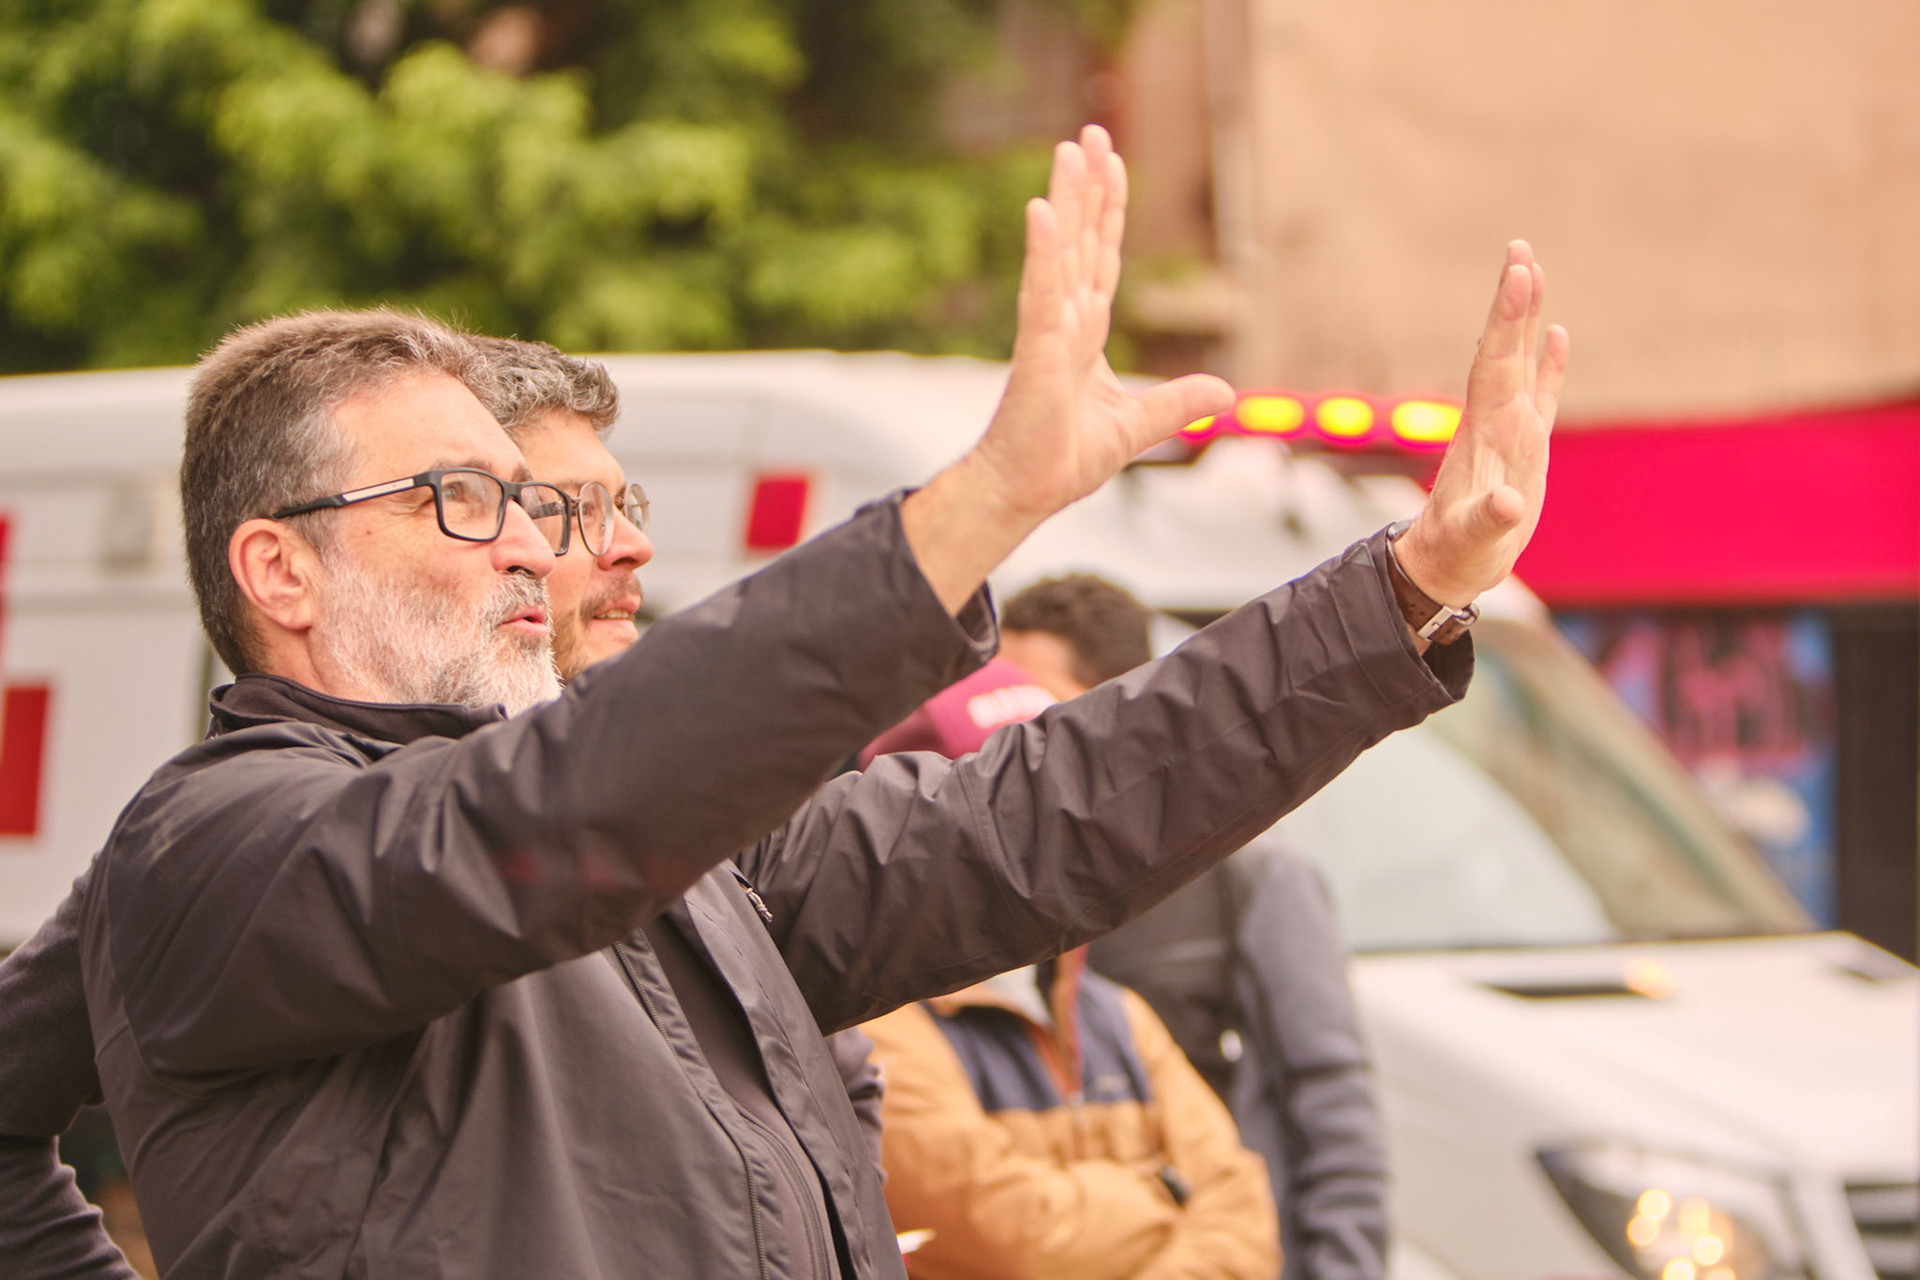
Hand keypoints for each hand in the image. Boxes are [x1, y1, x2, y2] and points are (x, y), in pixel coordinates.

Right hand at [964, 125, 1233, 523]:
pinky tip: (1042, 212)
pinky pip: (1040, 295)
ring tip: (1069, 149)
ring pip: (1060, 253)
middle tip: (1090, 131)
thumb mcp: (1138, 426)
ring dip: (1065, 200)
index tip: (1111, 162)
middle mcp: (1065, 322)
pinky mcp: (1035, 353)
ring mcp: (1047, 333)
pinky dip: (1042, 254)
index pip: (1101, 257)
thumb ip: (1178, 402)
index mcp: (1084, 333)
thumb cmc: (1062, 462)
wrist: (1025, 493)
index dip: (1107, 210)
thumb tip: (1226, 391)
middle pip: (1081, 239)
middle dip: (1087, 185)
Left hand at [1395, 241, 1569, 606]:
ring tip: (1532, 268)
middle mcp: (1494, 420)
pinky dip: (1550, 362)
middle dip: (1513, 301)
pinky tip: (1558, 332)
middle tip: (1520, 249)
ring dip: (1527, 317)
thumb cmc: (1459, 552)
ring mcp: (1509, 429)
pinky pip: (1541, 392)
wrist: (1448, 565)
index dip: (1508, 320)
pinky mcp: (1525, 445)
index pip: (1496, 363)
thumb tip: (1509, 504)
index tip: (1517, 275)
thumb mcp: (1475, 540)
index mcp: (1484, 432)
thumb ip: (1490, 520)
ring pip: (1520, 360)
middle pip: (1505, 349)